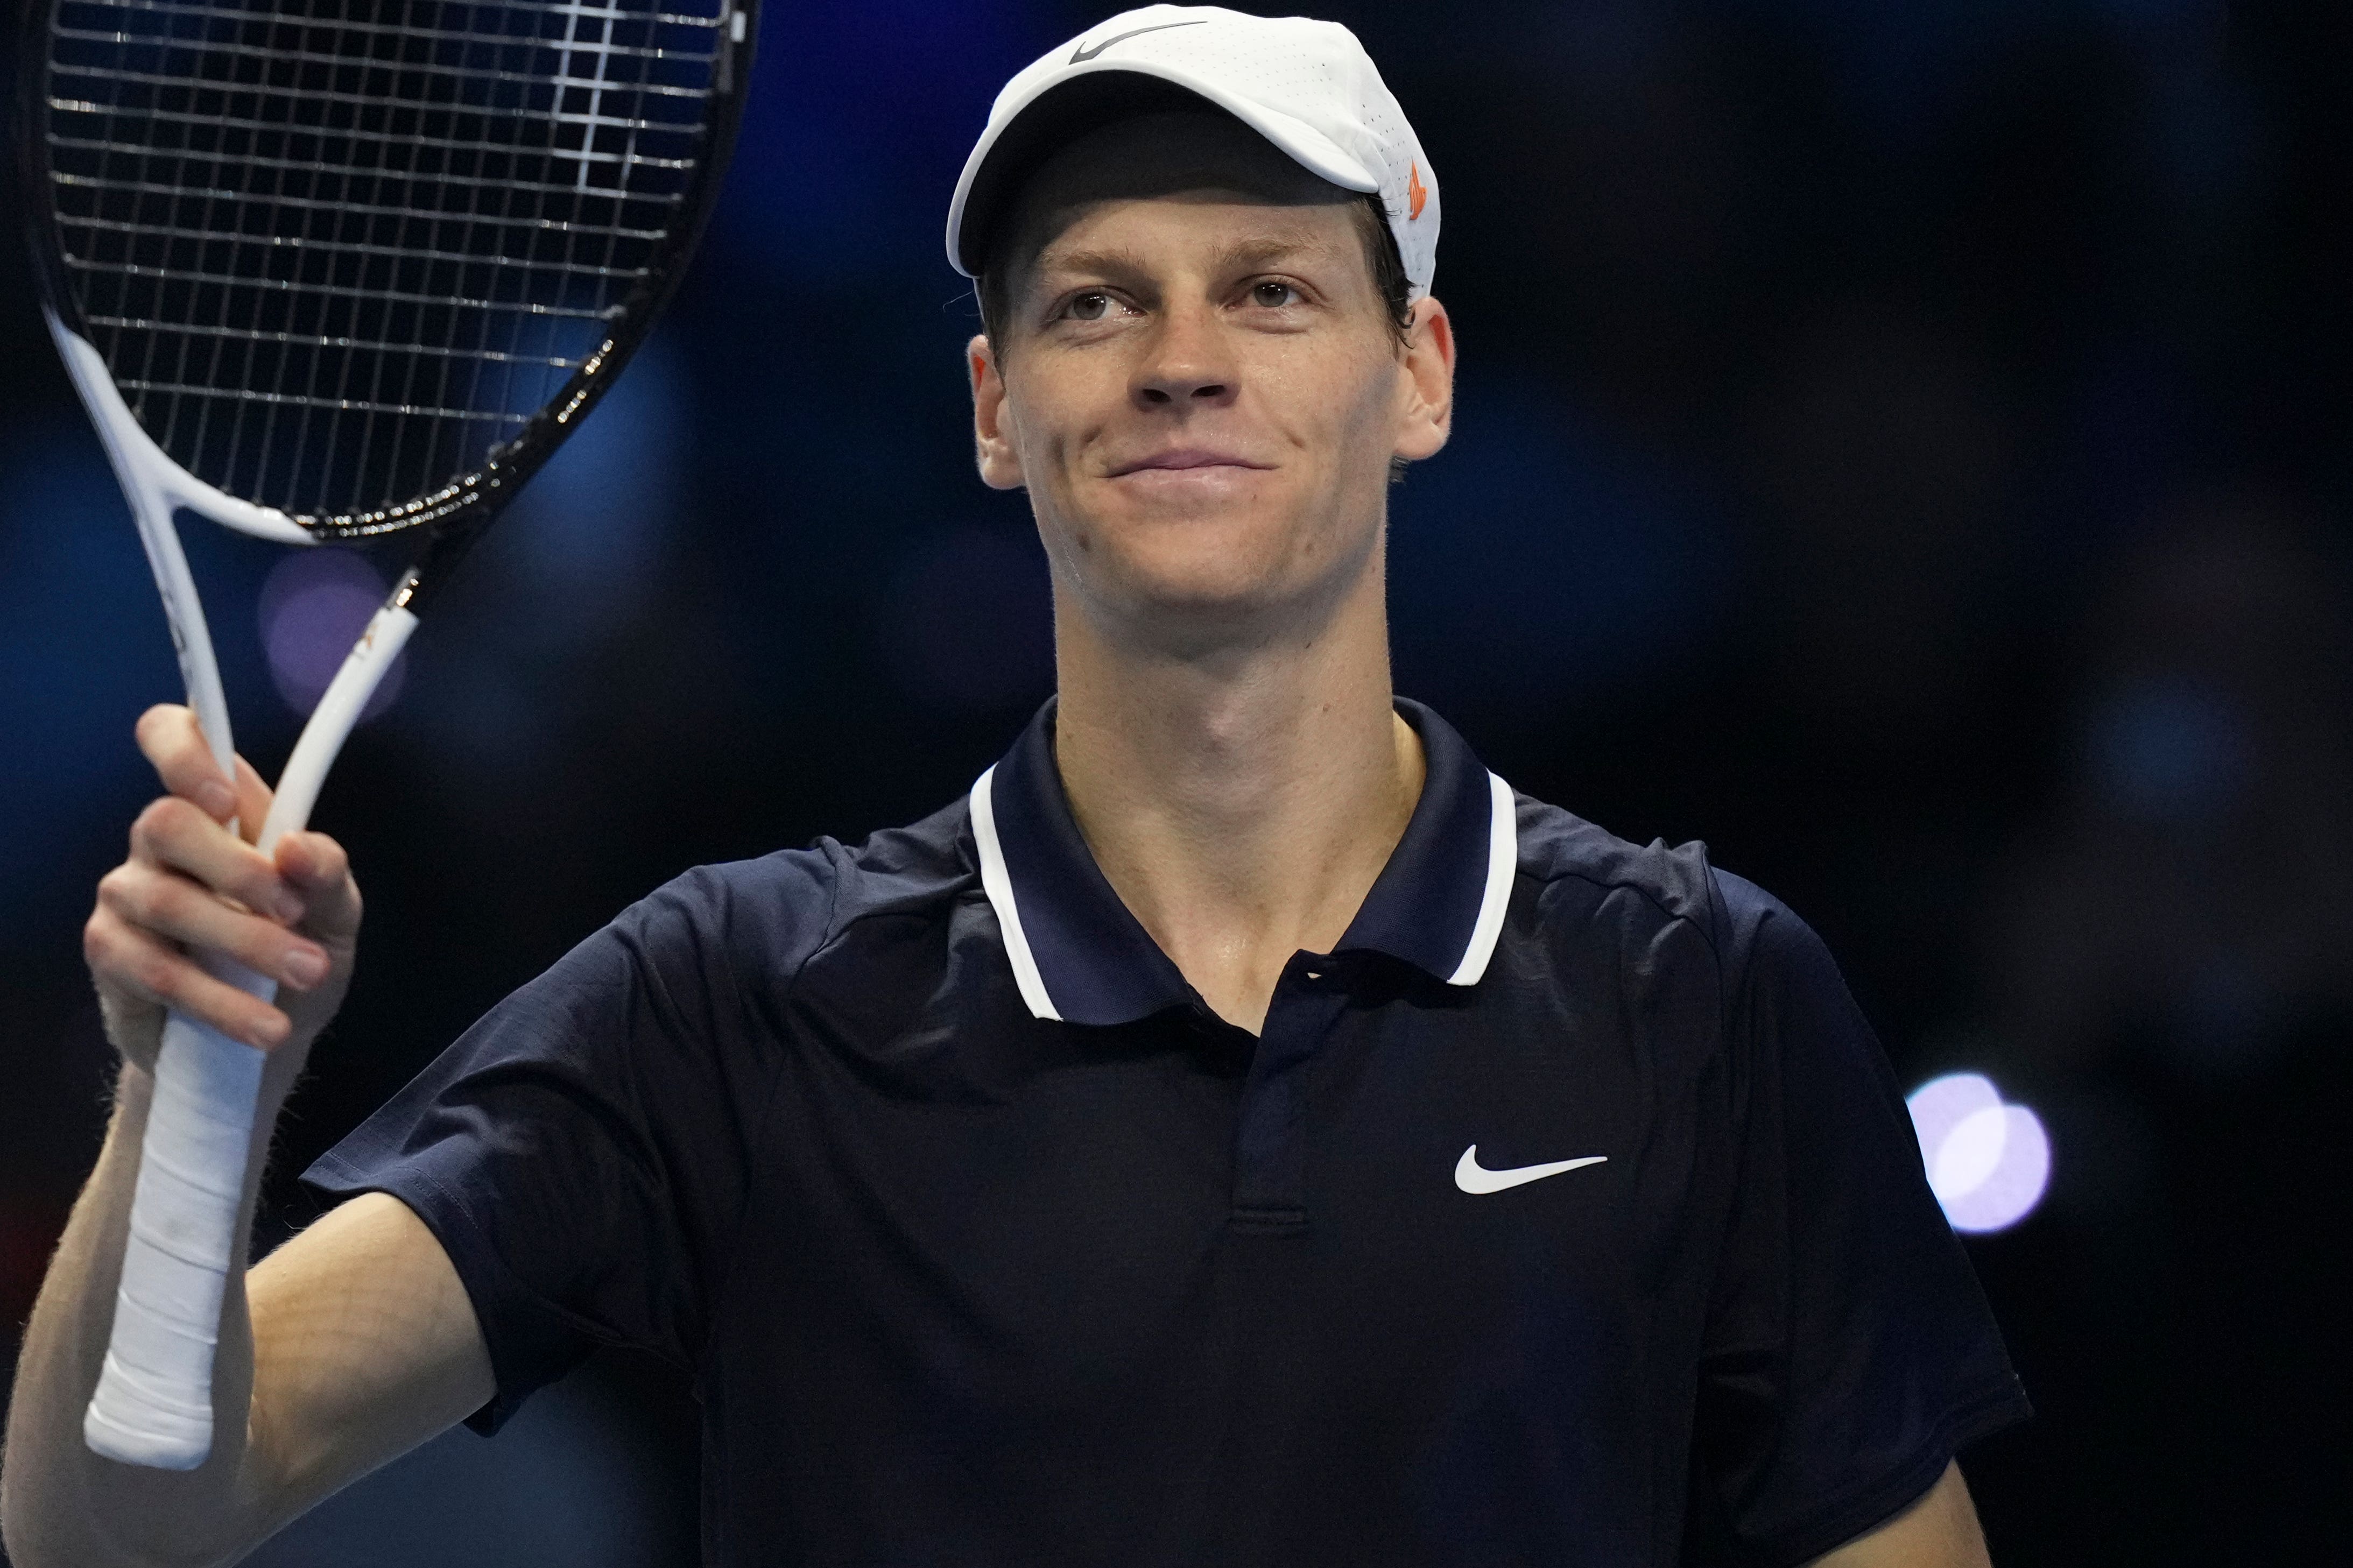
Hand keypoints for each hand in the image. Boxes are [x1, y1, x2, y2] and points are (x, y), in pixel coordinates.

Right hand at [84, 705, 362, 1069]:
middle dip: (237, 868)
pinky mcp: (113, 955)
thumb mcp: (335, 913)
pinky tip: (264, 1024)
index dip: (182, 750)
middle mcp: (163, 841)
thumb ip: (326, 873)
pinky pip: (155, 970)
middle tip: (296, 911)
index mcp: (220, 811)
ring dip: (244, 941)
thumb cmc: (300, 951)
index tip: (224, 798)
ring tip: (306, 974)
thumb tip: (299, 848)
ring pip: (164, 901)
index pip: (172, 739)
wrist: (272, 1037)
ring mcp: (128, 895)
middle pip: (165, 822)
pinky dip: (219, 1000)